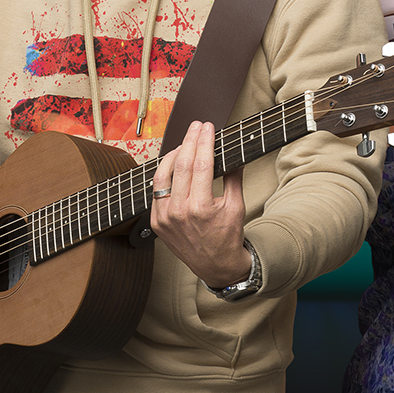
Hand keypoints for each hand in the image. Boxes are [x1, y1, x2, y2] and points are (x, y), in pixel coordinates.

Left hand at [150, 121, 253, 289]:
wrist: (215, 266)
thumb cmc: (228, 236)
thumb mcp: (236, 206)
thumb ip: (233, 177)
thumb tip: (233, 153)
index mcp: (200, 208)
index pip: (201, 164)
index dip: (204, 142)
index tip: (208, 127)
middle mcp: (178, 212)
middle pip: (182, 165)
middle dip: (190, 141)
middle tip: (197, 126)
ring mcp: (164, 217)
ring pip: (163, 175)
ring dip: (174, 155)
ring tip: (184, 143)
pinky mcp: (156, 222)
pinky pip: (157, 191)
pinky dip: (165, 174)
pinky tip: (175, 164)